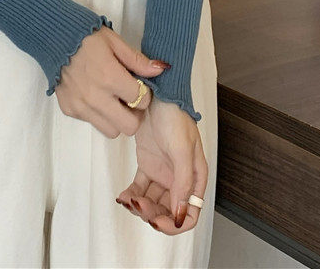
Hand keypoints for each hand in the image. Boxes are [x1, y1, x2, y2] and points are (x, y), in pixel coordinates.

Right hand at [55, 26, 169, 137]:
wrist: (54, 38)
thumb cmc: (87, 36)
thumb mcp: (115, 42)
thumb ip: (138, 60)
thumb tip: (161, 69)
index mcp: (110, 77)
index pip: (141, 100)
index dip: (145, 93)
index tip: (138, 85)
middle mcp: (95, 97)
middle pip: (129, 126)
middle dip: (134, 114)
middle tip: (129, 98)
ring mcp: (80, 106)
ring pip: (111, 131)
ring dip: (116, 118)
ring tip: (112, 98)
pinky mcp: (69, 109)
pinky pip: (91, 122)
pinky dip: (97, 113)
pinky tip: (94, 94)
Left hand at [116, 96, 207, 234]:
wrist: (156, 95)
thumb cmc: (175, 116)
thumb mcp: (182, 150)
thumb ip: (182, 182)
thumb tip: (180, 212)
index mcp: (195, 178)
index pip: (190, 213)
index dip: (175, 223)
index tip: (158, 222)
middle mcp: (180, 178)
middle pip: (168, 211)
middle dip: (153, 215)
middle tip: (139, 206)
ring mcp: (162, 173)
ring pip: (152, 202)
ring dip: (140, 206)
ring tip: (128, 199)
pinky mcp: (147, 165)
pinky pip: (139, 188)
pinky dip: (131, 195)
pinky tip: (123, 196)